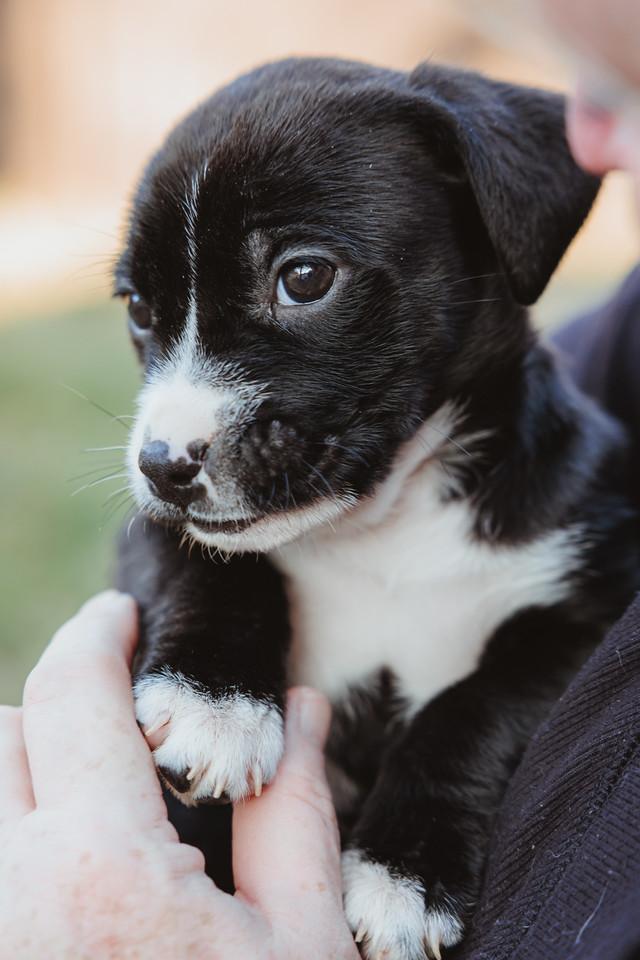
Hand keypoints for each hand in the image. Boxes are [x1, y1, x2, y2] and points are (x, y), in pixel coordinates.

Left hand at [0, 591, 357, 958]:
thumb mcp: (307, 938)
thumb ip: (296, 811)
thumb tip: (300, 710)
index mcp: (104, 863)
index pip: (71, 690)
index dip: (98, 632)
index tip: (121, 615)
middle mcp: (16, 897)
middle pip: (3, 735)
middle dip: (60, 709)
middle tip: (125, 724)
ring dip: (31, 774)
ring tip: (104, 798)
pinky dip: (24, 837)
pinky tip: (83, 868)